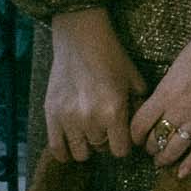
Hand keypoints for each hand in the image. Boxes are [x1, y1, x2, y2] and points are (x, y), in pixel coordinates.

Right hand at [44, 7, 142, 161]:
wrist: (81, 37)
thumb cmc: (112, 57)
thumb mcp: (134, 81)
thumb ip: (138, 109)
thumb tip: (138, 130)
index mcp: (114, 112)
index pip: (120, 150)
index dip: (123, 144)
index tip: (122, 135)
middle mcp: (90, 119)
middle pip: (101, 149)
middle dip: (105, 140)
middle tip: (104, 125)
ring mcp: (68, 118)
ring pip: (80, 152)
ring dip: (86, 145)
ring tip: (87, 131)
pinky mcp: (51, 114)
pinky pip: (56, 148)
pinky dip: (64, 151)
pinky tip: (70, 144)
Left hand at [129, 26, 190, 176]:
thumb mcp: (175, 67)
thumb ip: (166, 89)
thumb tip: (159, 103)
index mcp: (164, 94)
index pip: (139, 125)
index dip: (135, 136)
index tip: (137, 138)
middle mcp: (177, 111)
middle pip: (155, 140)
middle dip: (150, 148)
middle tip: (151, 149)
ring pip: (174, 150)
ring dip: (165, 159)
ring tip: (161, 163)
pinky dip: (190, 165)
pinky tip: (182, 174)